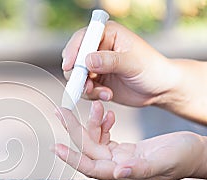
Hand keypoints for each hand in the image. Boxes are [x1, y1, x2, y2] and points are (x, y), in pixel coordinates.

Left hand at [52, 101, 206, 179]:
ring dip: (90, 123)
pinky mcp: (125, 149)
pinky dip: (103, 124)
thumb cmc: (184, 158)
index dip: (73, 157)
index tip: (57, 147)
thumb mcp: (163, 161)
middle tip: (62, 112)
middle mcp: (117, 166)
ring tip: (94, 106)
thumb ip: (141, 169)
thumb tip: (119, 172)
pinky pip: (105, 136)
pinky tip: (107, 114)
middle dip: (74, 130)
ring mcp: (120, 157)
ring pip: (95, 141)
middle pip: (88, 149)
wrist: (195, 152)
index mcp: (124, 172)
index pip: (91, 167)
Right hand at [62, 21, 176, 106]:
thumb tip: (88, 60)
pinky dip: (91, 94)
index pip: (82, 38)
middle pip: (74, 58)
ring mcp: (95, 66)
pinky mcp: (95, 81)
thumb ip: (110, 61)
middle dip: (77, 74)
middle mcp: (98, 48)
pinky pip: (83, 88)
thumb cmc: (152, 69)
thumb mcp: (133, 63)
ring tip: (103, 93)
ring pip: (76, 76)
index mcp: (108, 34)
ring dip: (85, 87)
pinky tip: (107, 95)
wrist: (159, 89)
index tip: (70, 66)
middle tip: (87, 86)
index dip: (73, 51)